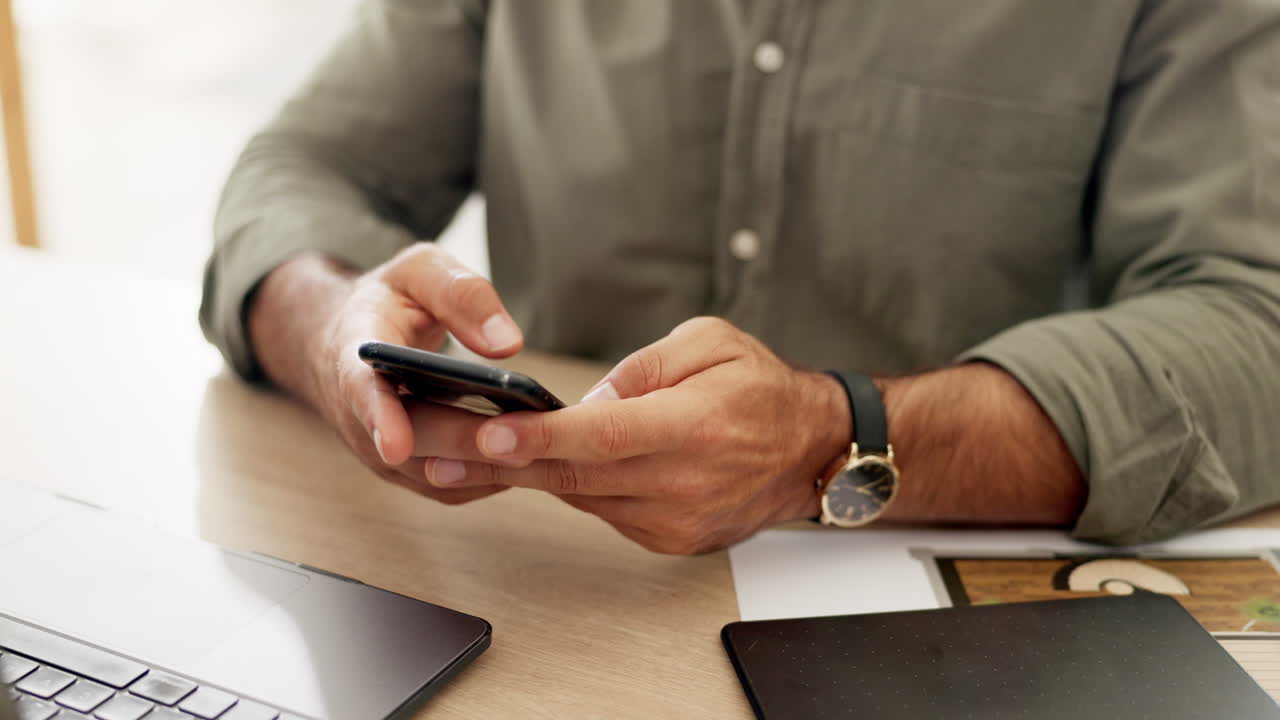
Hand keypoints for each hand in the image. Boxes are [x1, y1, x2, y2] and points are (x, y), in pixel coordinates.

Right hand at [249, 245, 524, 504]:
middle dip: (463, 443)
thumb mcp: (421, 271)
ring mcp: (382, 450)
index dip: (379, 420)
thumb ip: (462, 295)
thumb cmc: (392, 300)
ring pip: (434, 472)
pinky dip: (489, 475)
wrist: (355, 339)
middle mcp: (359, 413)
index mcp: (355, 354)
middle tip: (521, 442)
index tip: (395, 445)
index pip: (361, 391)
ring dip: (483, 465)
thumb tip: (508, 344)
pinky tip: (531, 457)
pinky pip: (452, 484)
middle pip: (412, 441)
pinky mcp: (411, 469)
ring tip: (538, 448)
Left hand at [422, 317, 850, 552]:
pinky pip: (600, 510)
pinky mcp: (667, 539)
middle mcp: (681, 483)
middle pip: (572, 474)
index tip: (486, 434)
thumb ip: (641, 370)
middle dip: (493, 460)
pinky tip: (517, 468)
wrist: (810, 452)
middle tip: (429, 444)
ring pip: (578, 496)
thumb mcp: (708, 342)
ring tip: (449, 454)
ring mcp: (674, 520)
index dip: (539, 437)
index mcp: (694, 427)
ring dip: (514, 476)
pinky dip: (562, 487)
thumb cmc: (760, 387)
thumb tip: (583, 401)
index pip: (602, 437)